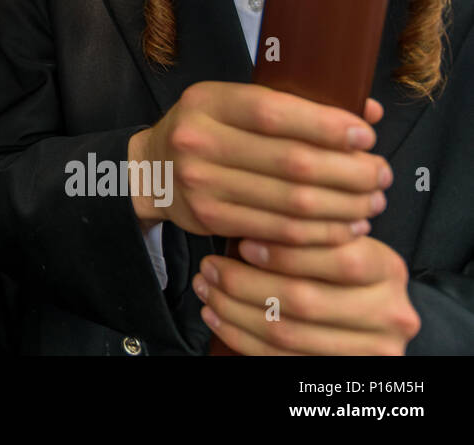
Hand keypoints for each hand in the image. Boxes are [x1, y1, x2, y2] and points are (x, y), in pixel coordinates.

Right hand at [128, 82, 390, 245]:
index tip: (365, 137)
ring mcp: (201, 182)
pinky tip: (345, 225)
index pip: (274, 113)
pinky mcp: (209, 218)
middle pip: (290, 162)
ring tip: (371, 201)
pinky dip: (320, 232)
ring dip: (343, 206)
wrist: (151, 169)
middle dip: (348, 171)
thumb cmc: (207, 129)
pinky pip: (278, 231)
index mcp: (209, 101)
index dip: (326, 126)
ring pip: (290, 202)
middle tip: (380, 175)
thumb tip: (369, 111)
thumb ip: (294, 105)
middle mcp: (198, 140)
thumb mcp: (235, 103)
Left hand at [195, 236, 419, 354]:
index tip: (243, 245)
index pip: (340, 260)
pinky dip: (241, 337)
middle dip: (245, 283)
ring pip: (287, 333)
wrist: (369, 315)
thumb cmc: (339, 269)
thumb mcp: (337, 244)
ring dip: (234, 311)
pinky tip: (217, 316)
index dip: (286, 254)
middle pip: (306, 300)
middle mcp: (389, 313)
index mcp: (388, 270)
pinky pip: (281, 358)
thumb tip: (248, 224)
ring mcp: (370, 349)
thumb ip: (305, 234)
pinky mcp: (342, 371)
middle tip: (210, 267)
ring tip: (207, 289)